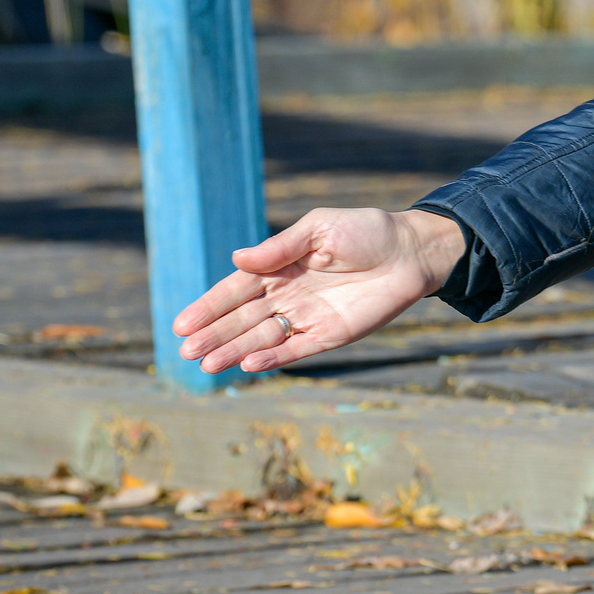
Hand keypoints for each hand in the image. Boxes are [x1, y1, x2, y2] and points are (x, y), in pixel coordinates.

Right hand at [170, 207, 465, 375]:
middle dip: (213, 335)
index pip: (235, 291)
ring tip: (207, 364)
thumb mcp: (319, 229)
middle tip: (185, 351)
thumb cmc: (366, 231)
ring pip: (262, 338)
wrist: (411, 250)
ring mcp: (308, 317)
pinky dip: (272, 358)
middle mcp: (288, 295)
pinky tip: (248, 365)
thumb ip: (280, 247)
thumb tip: (237, 259)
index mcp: (279, 267)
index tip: (181, 324)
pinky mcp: (331, 335)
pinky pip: (296, 349)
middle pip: (242, 319)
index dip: (208, 307)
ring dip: (235, 351)